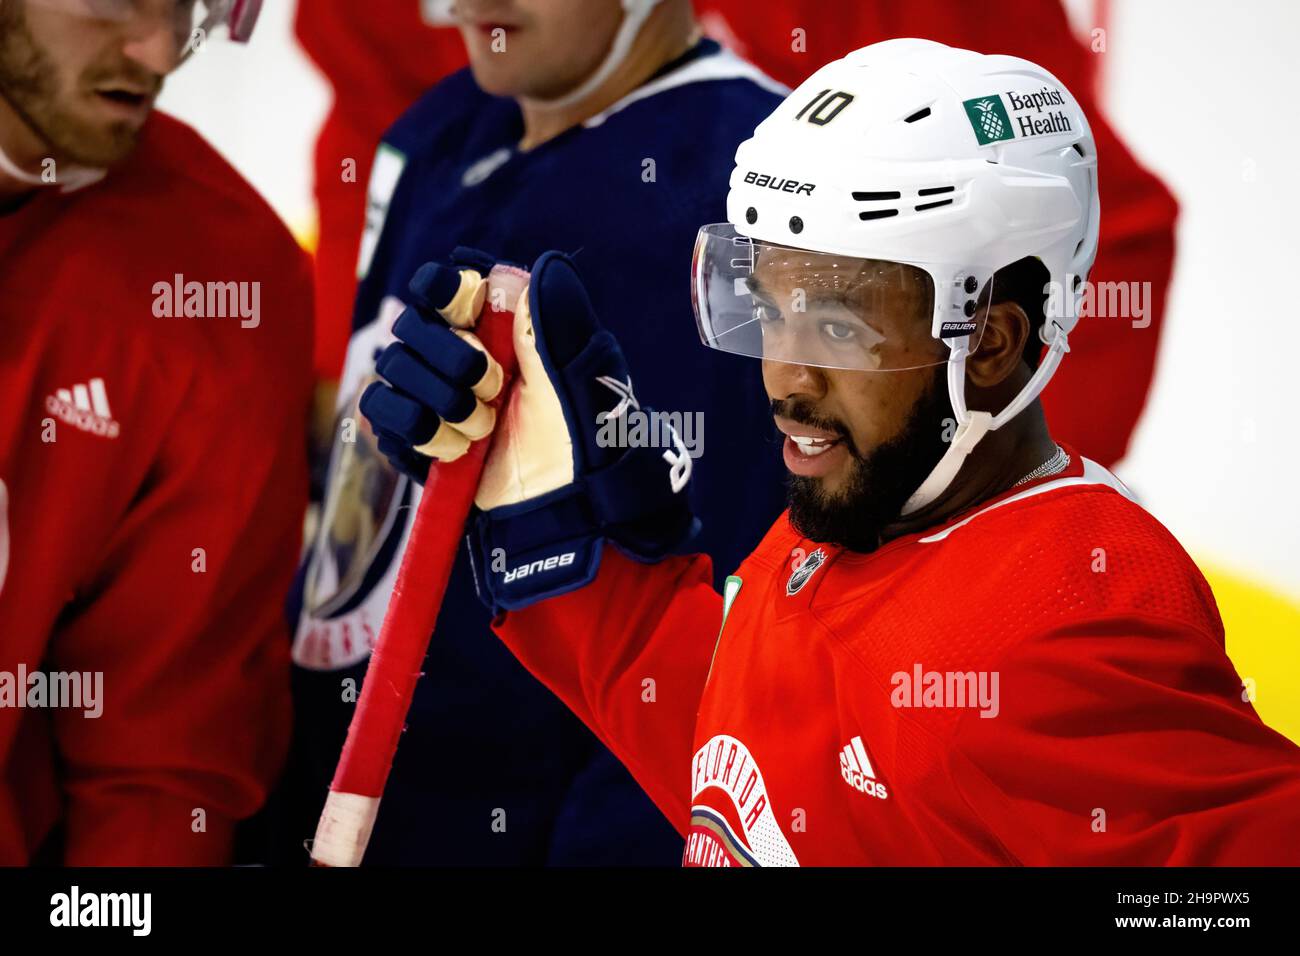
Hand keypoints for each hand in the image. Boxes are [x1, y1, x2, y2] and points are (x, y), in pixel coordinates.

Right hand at [361, 249, 697, 610]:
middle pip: (412, 322)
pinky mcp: (413, 433)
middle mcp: (457, 353)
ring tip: (484, 428)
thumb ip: (547, 319)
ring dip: (443, 399)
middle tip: (496, 389)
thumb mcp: (576, 373)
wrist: (562, 507)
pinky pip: (381, 408)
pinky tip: (457, 448)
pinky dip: (420, 428)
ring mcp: (431, 393)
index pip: (442, 284)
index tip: (464, 308)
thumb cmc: (581, 438)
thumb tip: (518, 269)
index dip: (444, 290)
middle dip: (454, 358)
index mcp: (496, 327)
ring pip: (393, 365)